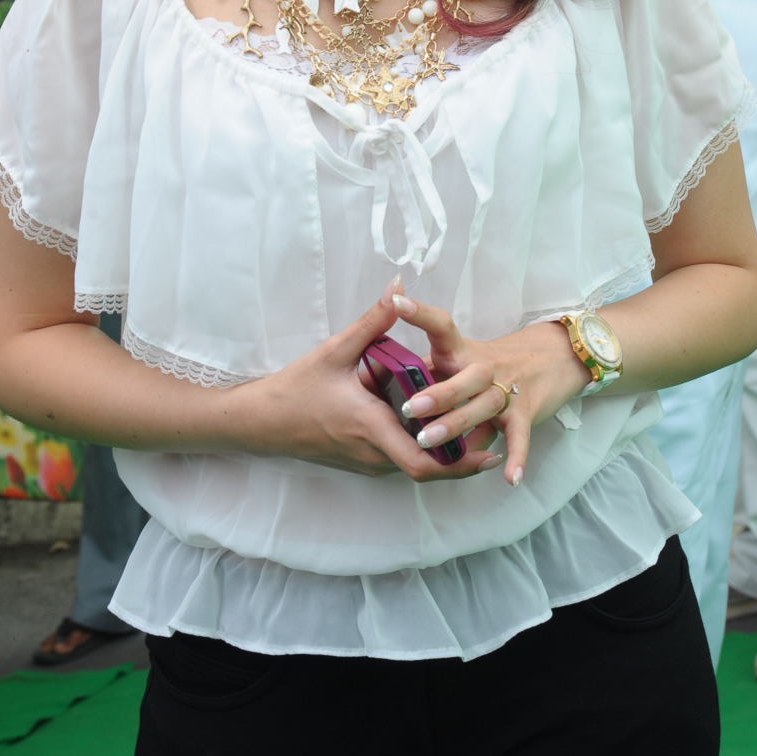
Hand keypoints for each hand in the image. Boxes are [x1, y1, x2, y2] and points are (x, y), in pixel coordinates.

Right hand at [245, 288, 507, 481]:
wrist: (262, 422)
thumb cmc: (297, 388)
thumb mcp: (336, 350)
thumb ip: (373, 320)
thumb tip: (398, 286)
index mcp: (372, 427)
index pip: (424, 461)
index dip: (462, 462)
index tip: (491, 446)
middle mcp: (374, 454)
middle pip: (430, 468)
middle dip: (463, 456)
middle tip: (494, 435)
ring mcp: (367, 463)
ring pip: (416, 466)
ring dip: (444, 452)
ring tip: (474, 428)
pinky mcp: (362, 462)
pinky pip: (401, 462)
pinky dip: (423, 449)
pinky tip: (435, 425)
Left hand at [388, 294, 588, 488]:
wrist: (554, 356)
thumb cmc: (493, 361)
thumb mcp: (460, 358)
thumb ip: (429, 369)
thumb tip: (383, 378)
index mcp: (462, 351)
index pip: (442, 325)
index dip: (419, 313)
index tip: (396, 301)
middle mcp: (483, 367)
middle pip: (464, 378)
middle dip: (438, 393)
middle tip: (409, 408)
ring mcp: (506, 390)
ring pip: (483, 406)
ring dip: (457, 424)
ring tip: (429, 441)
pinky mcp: (525, 412)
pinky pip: (519, 436)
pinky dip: (516, 456)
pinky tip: (510, 478)